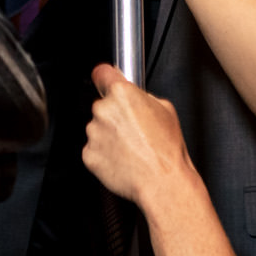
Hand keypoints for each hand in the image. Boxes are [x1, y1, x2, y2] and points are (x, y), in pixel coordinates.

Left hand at [81, 65, 194, 205]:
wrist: (162, 182)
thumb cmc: (166, 150)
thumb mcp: (166, 109)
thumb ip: (143, 97)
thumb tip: (136, 96)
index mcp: (122, 94)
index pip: (101, 73)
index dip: (106, 78)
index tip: (106, 81)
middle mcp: (103, 110)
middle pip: (102, 106)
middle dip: (114, 115)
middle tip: (133, 129)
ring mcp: (93, 133)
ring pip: (97, 128)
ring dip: (109, 135)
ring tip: (131, 148)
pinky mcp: (89, 154)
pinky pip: (94, 149)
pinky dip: (105, 154)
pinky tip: (123, 159)